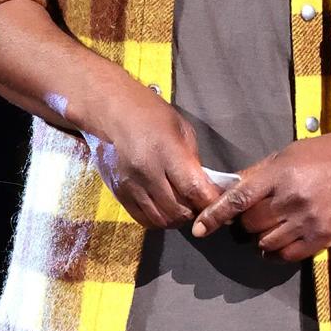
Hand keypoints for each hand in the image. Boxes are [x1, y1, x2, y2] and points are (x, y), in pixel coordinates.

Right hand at [82, 79, 221, 230]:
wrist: (111, 111)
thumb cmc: (149, 113)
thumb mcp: (181, 127)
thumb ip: (192, 158)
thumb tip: (203, 184)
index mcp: (167, 151)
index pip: (194, 189)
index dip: (210, 201)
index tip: (219, 203)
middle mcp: (148, 172)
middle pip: (179, 210)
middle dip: (195, 211)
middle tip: (200, 204)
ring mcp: (132, 185)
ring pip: (161, 219)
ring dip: (177, 218)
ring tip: (183, 206)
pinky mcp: (120, 193)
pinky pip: (143, 219)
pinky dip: (158, 219)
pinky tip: (165, 209)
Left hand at [191, 131, 330, 262]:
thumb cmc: (318, 156)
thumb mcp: (285, 156)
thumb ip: (256, 174)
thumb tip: (228, 189)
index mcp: (279, 175)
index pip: (239, 198)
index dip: (216, 214)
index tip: (200, 227)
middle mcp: (291, 199)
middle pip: (250, 224)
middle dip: (245, 221)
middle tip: (254, 213)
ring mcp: (307, 221)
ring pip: (265, 242)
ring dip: (260, 237)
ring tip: (270, 224)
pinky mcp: (320, 238)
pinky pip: (286, 255)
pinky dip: (276, 251)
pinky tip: (278, 240)